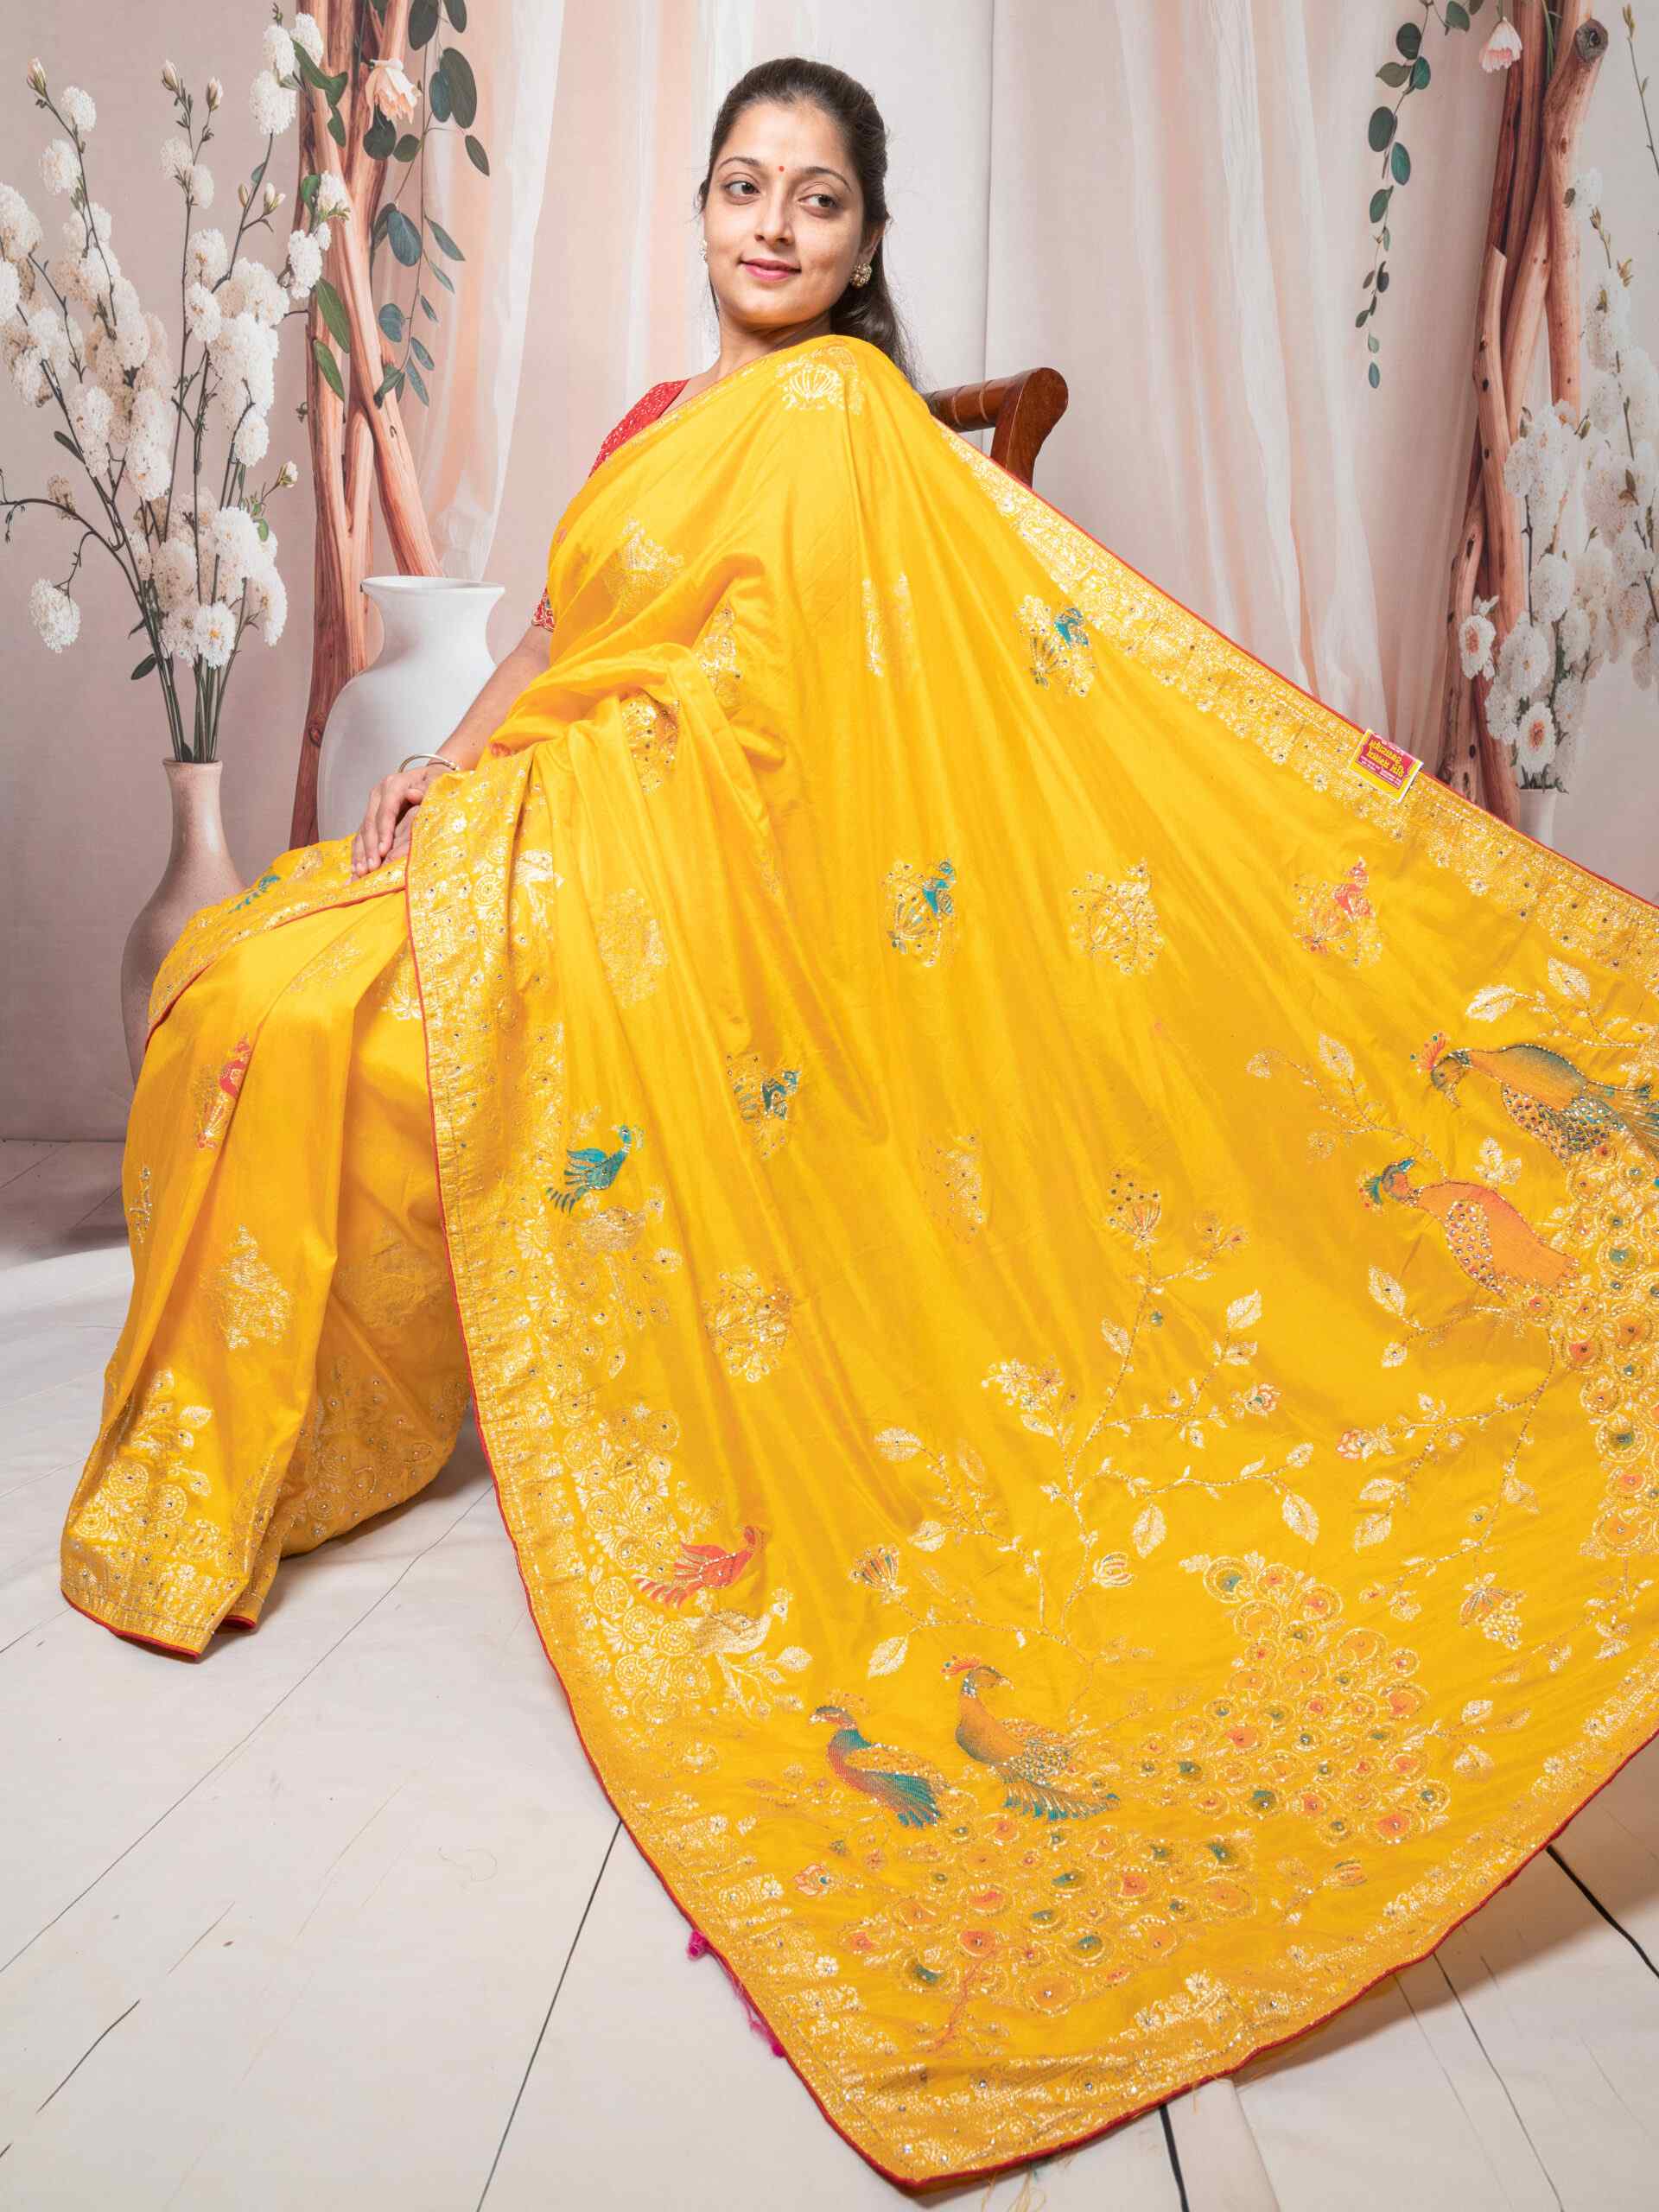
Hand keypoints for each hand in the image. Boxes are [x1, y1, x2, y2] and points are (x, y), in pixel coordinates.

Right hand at [350, 760, 449, 876]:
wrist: (428, 777)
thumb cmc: (435, 783)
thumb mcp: (435, 783)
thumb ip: (426, 790)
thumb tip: (413, 794)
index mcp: (394, 785)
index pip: (386, 811)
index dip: (384, 831)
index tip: (384, 851)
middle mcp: (379, 795)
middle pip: (371, 823)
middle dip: (371, 848)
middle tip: (372, 868)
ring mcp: (373, 806)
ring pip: (363, 831)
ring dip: (361, 853)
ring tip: (360, 872)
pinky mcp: (371, 817)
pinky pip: (361, 836)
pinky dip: (359, 853)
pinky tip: (356, 868)